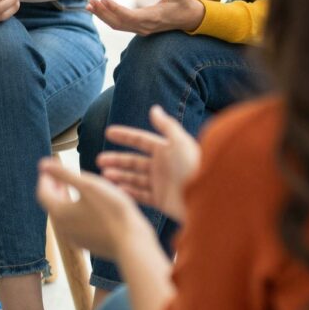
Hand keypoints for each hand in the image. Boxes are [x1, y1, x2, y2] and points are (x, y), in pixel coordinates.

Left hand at [36, 158, 141, 260]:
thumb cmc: (112, 210)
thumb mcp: (88, 184)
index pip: (42, 192)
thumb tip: (42, 164)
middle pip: (52, 204)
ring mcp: (75, 238)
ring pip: (65, 215)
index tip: (52, 166)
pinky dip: (78, 211)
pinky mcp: (88, 244)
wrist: (132, 242)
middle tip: (61, 175)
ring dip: (67, 199)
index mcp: (59, 212)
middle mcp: (63, 228)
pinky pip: (76, 225)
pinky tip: (91, 206)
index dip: (46, 177)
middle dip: (55, 188)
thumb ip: (63, 173)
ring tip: (77, 188)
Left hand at [87, 0, 203, 35]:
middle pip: (119, 23)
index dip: (115, 9)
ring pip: (117, 25)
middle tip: (91, 1)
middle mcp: (145, 26)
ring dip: (103, 16)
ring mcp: (142, 29)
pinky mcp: (139, 28)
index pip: (130, 16)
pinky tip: (98, 9)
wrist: (190, 18)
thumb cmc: (184, 2)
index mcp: (153, 17)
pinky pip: (120, 25)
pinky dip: (108, 18)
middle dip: (103, 13)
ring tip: (90, 5)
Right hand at [98, 106, 199, 222]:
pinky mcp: (162, 201)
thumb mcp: (180, 141)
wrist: (208, 195)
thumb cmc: (194, 165)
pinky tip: (117, 189)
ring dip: (120, 176)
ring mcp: (161, 183)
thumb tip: (154, 108)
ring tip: (105, 175)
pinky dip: (129, 192)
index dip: (125, 136)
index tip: (108, 132)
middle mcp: (162, 166)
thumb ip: (166, 126)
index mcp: (166, 150)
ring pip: (135, 178)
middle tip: (99, 160)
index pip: (141, 140)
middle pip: (134, 161)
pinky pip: (141, 195)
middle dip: (117, 159)